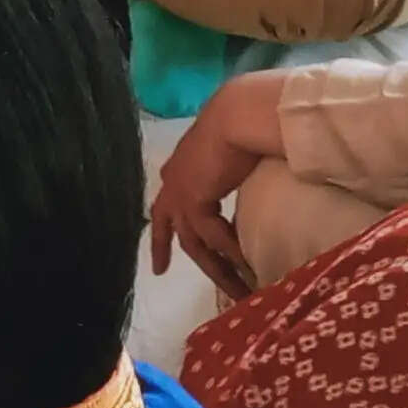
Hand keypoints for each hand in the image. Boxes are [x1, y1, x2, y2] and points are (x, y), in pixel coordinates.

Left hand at [147, 74, 285, 298]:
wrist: (237, 115)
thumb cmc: (239, 125)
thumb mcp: (227, 154)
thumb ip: (225, 171)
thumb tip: (241, 182)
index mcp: (178, 170)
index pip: (165, 211)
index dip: (163, 239)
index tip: (160, 267)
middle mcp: (173, 183)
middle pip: (178, 234)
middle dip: (199, 263)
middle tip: (217, 292)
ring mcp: (180, 193)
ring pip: (194, 243)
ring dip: (218, 268)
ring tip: (239, 291)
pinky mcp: (193, 200)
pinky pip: (213, 237)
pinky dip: (231, 252)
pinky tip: (247, 266)